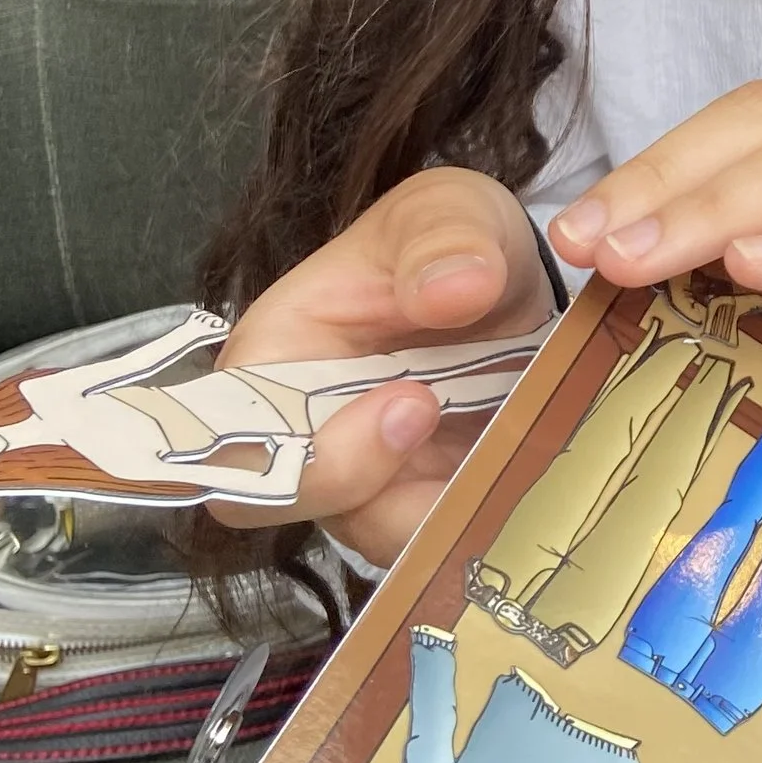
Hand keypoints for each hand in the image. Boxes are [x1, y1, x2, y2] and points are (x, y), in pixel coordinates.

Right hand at [208, 167, 557, 564]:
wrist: (514, 291)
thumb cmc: (453, 247)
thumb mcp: (452, 212)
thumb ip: (444, 237)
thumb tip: (452, 290)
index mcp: (281, 359)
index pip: (228, 440)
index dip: (298, 446)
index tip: (405, 402)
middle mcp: (311, 436)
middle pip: (294, 508)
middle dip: (371, 487)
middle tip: (444, 417)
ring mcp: (372, 487)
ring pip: (383, 542)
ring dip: (449, 509)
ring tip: (511, 447)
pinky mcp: (431, 513)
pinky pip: (448, 549)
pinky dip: (490, 526)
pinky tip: (533, 483)